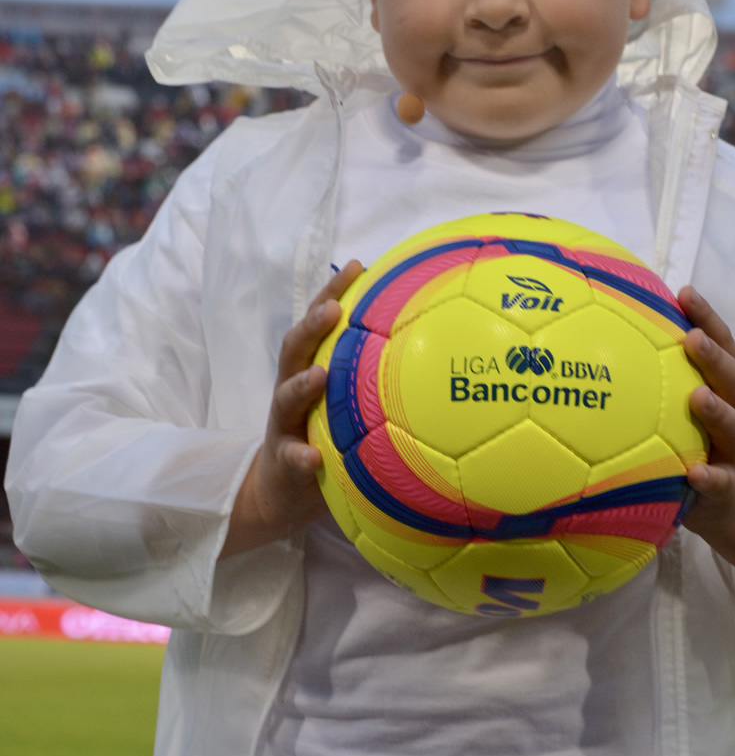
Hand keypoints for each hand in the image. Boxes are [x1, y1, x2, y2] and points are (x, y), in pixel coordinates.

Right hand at [220, 262, 362, 558]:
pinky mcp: (284, 462)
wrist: (282, 491)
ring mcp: (284, 425)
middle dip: (311, 326)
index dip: (333, 292)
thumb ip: (374, 375)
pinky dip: (301, 457)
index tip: (359, 265)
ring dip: (301, 386)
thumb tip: (432, 345)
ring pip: (286, 399)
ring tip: (318, 375)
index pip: (319, 324)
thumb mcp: (348, 403)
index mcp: (309, 369)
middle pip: (295, 349)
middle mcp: (291, 391)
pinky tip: (314, 458)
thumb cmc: (326, 437)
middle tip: (333, 309)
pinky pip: (292, 459)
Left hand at [677, 286, 734, 600]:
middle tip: (692, 338)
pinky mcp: (728, 489)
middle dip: (714, 356)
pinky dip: (709, 477)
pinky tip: (693, 473)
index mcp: (725, 391)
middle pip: (732, 378)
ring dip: (718, 411)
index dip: (707, 318)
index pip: (721, 346)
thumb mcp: (683, 412)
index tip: (684, 291)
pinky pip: (720, 483)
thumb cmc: (700, 446)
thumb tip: (611, 338)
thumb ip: (661, 379)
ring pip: (734, 427)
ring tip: (698, 397)